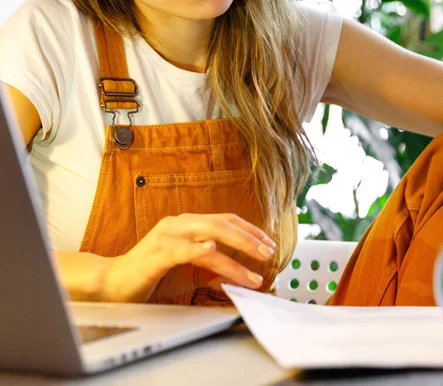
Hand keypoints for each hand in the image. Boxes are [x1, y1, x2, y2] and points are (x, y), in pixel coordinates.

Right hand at [100, 213, 276, 302]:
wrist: (113, 284)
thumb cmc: (152, 274)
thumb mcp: (190, 271)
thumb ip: (213, 268)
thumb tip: (241, 275)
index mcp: (188, 223)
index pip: (226, 220)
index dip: (250, 230)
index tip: (269, 243)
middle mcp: (180, 223)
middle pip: (222, 223)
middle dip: (249, 239)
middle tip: (269, 253)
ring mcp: (168, 236)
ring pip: (209, 236)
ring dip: (236, 254)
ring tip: (254, 271)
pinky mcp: (157, 253)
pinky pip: (183, 250)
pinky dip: (200, 249)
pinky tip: (214, 251)